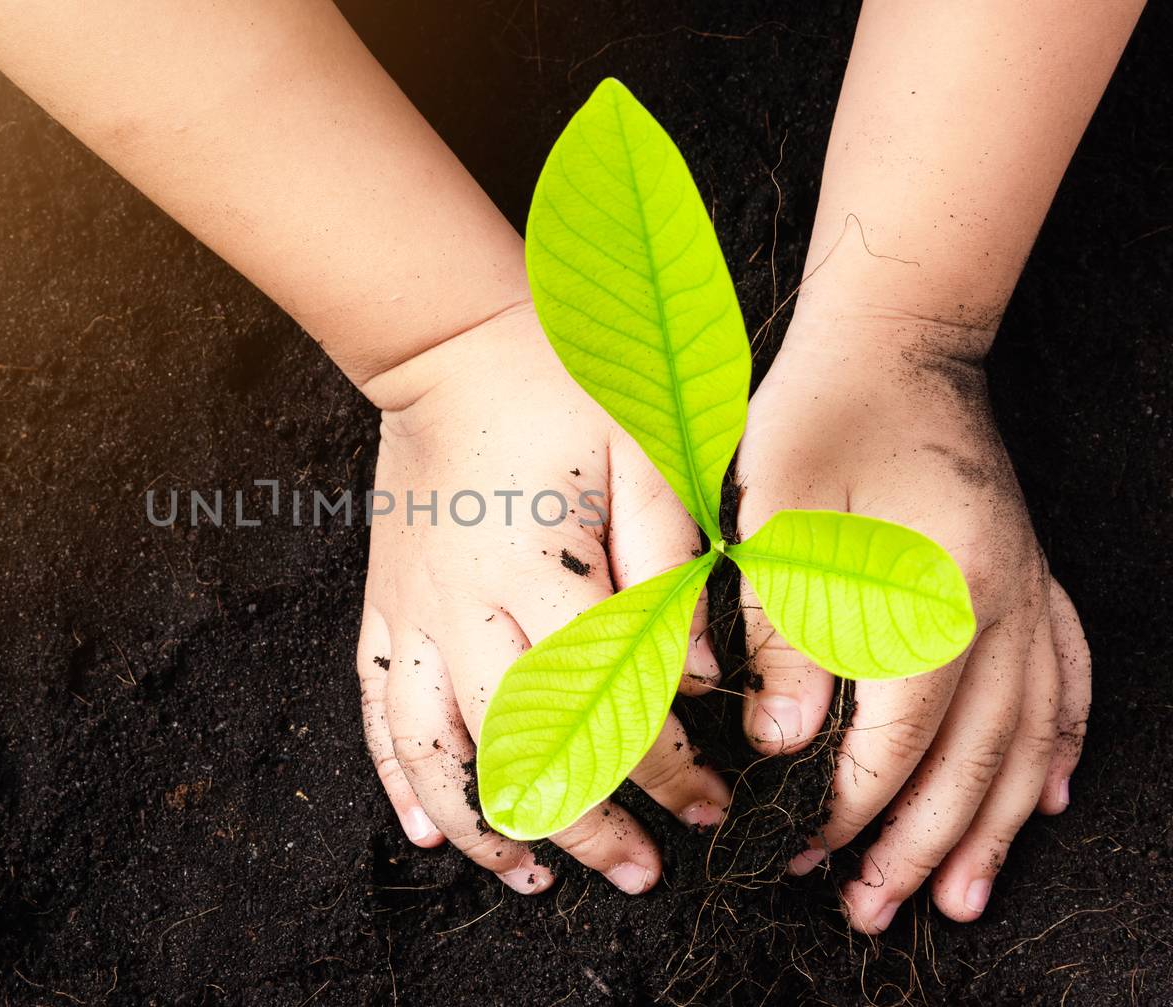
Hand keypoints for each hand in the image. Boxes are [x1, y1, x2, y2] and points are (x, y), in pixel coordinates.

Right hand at [355, 303, 730, 894]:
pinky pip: (378, 712)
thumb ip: (675, 558)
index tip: (707, 804)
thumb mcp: (647, 446)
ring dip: (484, 828)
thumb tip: (703, 672)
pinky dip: (400, 779)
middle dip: (587, 826)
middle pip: (520, 749)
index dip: (664, 769)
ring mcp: (412, 613)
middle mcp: (464, 607)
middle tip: (642, 872)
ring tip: (533, 881)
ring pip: (434, 753)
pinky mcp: (384, 607)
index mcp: (540, 569)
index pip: (608, 702)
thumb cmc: (563, 383)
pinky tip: (425, 829)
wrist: (449, 340)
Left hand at [735, 317, 1089, 931]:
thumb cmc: (818, 422)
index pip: (897, 742)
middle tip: (871, 911)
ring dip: (996, 824)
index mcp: (933, 599)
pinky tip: (1052, 795)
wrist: (891, 344)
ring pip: (1027, 738)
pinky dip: (1061, 744)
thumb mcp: (774, 521)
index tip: (802, 853)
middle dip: (917, 847)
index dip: (849, 810)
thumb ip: (785, 633)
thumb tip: (784, 743)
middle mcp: (999, 610)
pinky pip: (1068, 679)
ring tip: (963, 896)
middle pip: (969, 760)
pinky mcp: (1029, 578)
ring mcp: (1027, 594)